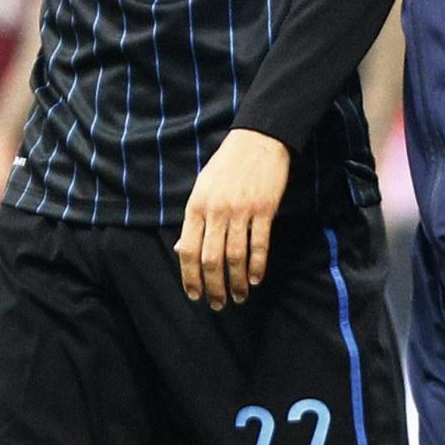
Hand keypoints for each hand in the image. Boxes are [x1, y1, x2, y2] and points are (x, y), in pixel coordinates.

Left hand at [175, 129, 290, 308]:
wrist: (258, 139)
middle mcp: (216, 211)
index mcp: (196, 206)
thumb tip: (181, 251)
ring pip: (235, 257)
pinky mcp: (264, 209)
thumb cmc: (227, 165)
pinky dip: (257, 265)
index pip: (188, 250)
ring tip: (239, 296)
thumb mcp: (202, 188)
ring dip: (237, 282)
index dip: (190, 277)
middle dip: (213, 287)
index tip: (195, 295)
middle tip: (218, 304)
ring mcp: (241, 210)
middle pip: (211, 260)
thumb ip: (193, 219)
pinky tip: (256, 278)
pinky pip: (259, 244)